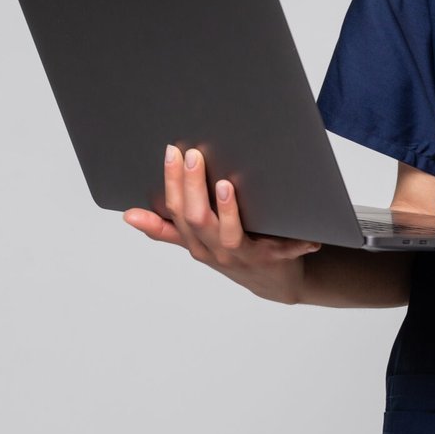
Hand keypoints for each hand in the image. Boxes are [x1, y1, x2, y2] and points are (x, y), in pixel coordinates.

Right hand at [123, 145, 321, 304]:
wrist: (273, 282)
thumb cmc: (232, 254)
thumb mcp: (195, 241)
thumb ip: (164, 228)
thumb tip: (129, 215)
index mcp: (195, 243)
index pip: (176, 211)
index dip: (172, 182)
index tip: (173, 151)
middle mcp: (214, 250)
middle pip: (197, 219)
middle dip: (192, 186)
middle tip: (194, 155)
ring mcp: (242, 256)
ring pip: (227, 234)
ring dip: (227, 211)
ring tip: (225, 186)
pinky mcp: (271, 259)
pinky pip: (281, 250)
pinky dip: (293, 242)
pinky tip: (305, 234)